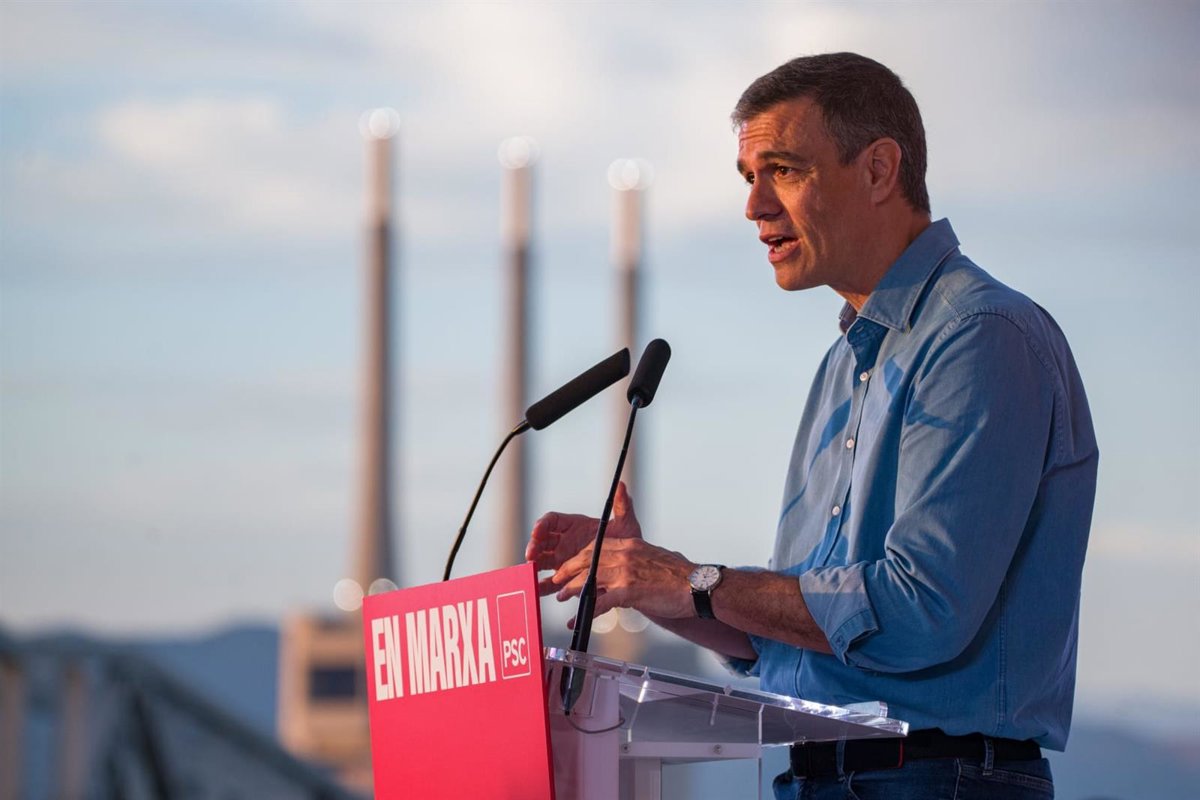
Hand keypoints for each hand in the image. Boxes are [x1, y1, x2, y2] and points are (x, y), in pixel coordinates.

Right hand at [526, 481, 642, 594]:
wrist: (632, 567)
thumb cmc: (626, 542)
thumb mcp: (626, 524)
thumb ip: (622, 506)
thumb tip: (621, 485)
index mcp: (574, 525)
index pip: (552, 521)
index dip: (543, 524)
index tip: (538, 529)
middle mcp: (565, 542)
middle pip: (542, 540)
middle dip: (534, 545)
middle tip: (531, 554)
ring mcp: (563, 560)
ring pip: (542, 560)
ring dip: (534, 565)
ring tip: (531, 571)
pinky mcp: (565, 579)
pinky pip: (550, 582)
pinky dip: (542, 586)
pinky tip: (537, 589)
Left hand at [550, 537, 695, 620]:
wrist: (697, 586)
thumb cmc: (680, 575)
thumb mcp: (653, 556)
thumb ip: (635, 559)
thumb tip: (625, 568)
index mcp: (630, 544)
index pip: (596, 547)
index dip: (579, 557)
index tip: (569, 566)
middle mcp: (625, 554)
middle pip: (587, 560)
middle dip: (568, 571)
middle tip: (558, 581)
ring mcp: (625, 572)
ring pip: (588, 579)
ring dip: (572, 590)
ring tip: (563, 598)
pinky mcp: (628, 591)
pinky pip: (600, 603)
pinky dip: (586, 613)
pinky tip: (577, 620)